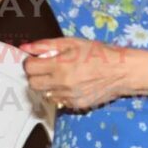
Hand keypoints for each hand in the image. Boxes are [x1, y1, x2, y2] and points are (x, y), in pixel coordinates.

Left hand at [21, 37, 147, 110]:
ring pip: (45, 93)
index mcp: (60, 65)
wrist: (121, 72)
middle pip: (33, 84)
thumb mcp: (72, 42)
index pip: (29, 68)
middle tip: (47, 68)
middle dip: (36, 75)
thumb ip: (46, 45)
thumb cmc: (98, 54)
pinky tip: (71, 84)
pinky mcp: (75, 105)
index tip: (37, 60)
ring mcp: (68, 97)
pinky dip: (60, 93)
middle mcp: (62, 83)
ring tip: (62, 75)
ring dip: (48, 85)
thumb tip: (26, 47)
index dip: (31, 62)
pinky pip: (58, 100)